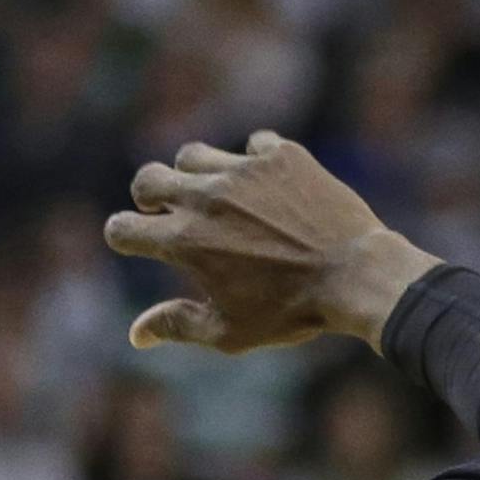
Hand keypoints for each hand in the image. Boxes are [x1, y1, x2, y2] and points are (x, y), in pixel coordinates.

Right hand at [105, 131, 439, 352]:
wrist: (356, 277)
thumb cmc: (292, 313)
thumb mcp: (230, 331)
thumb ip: (178, 325)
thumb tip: (135, 335)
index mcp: (185, 242)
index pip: (123, 227)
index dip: (125, 238)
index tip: (141, 244)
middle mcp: (206, 198)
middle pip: (147, 178)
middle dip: (149, 198)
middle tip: (170, 214)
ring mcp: (243, 171)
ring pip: (193, 155)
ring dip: (195, 176)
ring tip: (217, 198)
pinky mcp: (280, 155)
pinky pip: (252, 145)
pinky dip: (253, 162)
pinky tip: (267, 187)